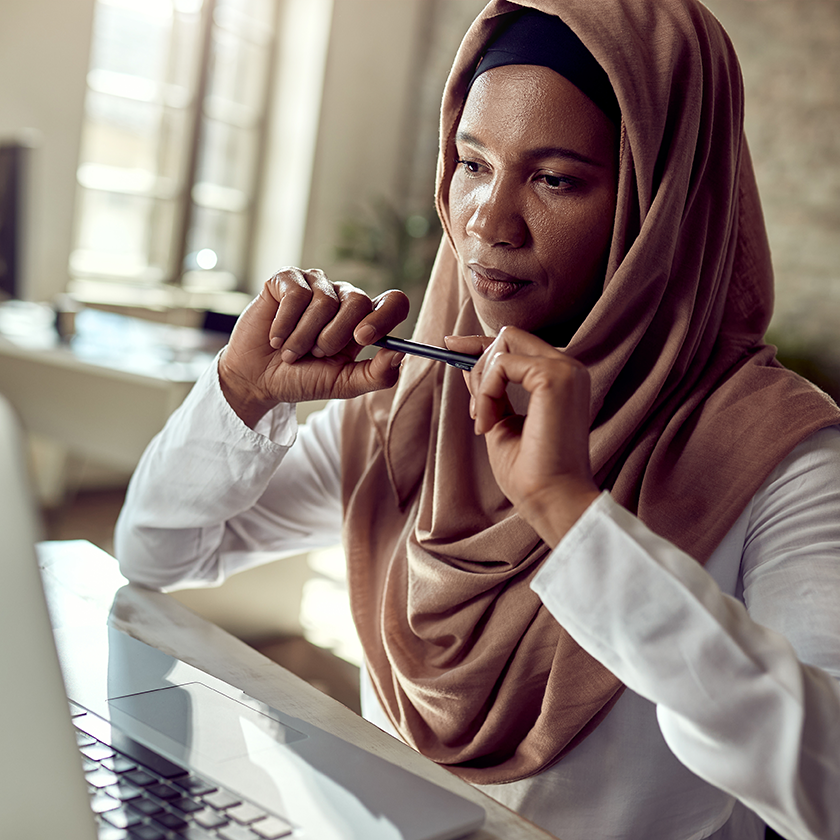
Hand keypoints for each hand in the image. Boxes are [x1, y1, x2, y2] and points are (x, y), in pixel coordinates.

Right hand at [219, 268, 409, 426]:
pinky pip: (296, 294)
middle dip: (333, 337)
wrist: (257, 379)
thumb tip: (400, 354)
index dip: (384, 317)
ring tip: (291, 351)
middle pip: (359, 301)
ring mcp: (316, 284)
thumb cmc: (303, 379)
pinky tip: (276, 337)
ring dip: (304, 337)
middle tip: (315, 353)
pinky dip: (284, 325)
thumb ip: (376, 374)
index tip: (362, 339)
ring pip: (324, 301)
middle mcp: (343, 297)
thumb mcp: (343, 384)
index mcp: (364, 320)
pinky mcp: (287, 278)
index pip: (394, 302)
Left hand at [445, 328, 599, 546]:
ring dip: (482, 384)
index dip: (480, 343)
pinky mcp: (554, 377)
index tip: (450, 345)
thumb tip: (466, 363)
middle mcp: (568, 368)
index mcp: (561, 378)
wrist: (550, 498)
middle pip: (509, 336)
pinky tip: (489, 424)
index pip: (517, 343)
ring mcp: (565, 370)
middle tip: (475, 410)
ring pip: (503, 345)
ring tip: (485, 422)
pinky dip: (485, 393)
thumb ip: (489, 390)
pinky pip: (501, 365)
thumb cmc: (530, 471)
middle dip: (477, 363)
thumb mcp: (501, 420)